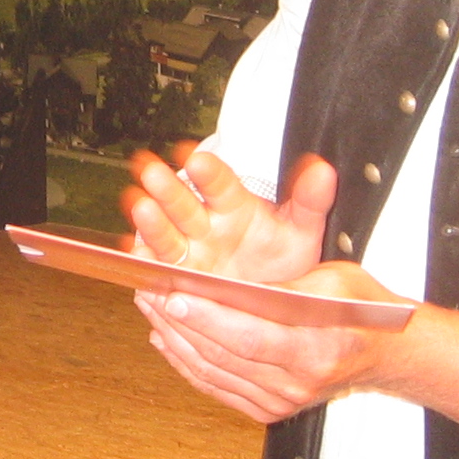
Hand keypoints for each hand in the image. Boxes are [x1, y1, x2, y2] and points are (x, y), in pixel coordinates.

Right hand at [120, 146, 335, 283]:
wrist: (270, 300)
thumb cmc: (281, 258)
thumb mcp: (301, 231)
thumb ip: (310, 201)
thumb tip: (323, 171)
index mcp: (232, 206)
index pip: (219, 184)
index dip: (208, 173)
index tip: (198, 159)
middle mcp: (203, 224)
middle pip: (183, 203)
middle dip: (168, 189)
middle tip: (154, 172)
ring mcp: (185, 250)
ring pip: (164, 233)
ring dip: (150, 221)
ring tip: (140, 207)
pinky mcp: (172, 275)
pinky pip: (155, 268)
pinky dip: (143, 262)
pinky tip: (134, 254)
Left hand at [136, 260, 415, 422]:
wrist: (386, 353)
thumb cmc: (361, 310)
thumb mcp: (333, 282)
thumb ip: (284, 286)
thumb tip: (228, 282)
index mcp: (315, 351)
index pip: (248, 337)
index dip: (206, 317)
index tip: (173, 294)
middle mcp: (296, 385)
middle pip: (223, 355)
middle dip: (180, 323)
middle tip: (149, 293)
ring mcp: (281, 402)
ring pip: (213, 372)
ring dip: (175, 340)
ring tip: (150, 308)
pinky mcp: (269, 411)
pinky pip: (217, 386)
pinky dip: (187, 362)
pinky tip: (166, 337)